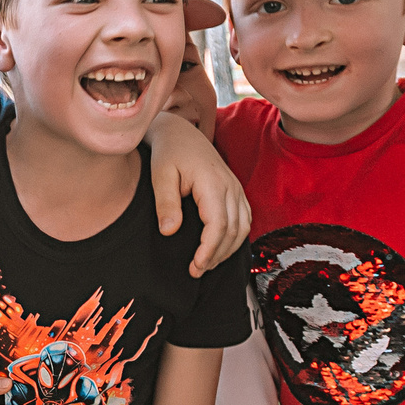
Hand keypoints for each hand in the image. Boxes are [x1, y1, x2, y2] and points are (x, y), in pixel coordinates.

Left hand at [145, 113, 250, 275]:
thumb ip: (166, 203)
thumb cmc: (168, 152)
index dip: (209, 250)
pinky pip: (244, 219)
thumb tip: (170, 232)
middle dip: (217, 256)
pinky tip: (218, 249)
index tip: (195, 267)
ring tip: (205, 264)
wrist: (179, 132)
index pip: (219, 225)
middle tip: (196, 271)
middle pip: (233, 231)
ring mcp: (236, 188)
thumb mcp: (160, 175)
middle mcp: (230, 186)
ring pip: (242, 228)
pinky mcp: (235, 191)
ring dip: (227, 250)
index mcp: (212, 183)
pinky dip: (235, 238)